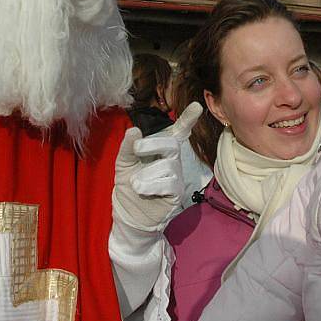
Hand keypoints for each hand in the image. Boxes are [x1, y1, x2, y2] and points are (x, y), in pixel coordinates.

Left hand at [113, 102, 202, 231]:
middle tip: (137, 151)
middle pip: (171, 144)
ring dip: (146, 173)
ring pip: (167, 166)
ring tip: (136, 184)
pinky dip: (151, 185)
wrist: (129, 214)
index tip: (197, 106)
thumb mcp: (123, 163)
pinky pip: (169, 183)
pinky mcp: (176, 193)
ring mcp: (176, 176)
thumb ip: (127, 147)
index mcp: (160, 150)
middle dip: (152, 145)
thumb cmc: (129, 185)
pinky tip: (142, 190)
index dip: (187, 119)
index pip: (178, 132)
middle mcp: (172, 160)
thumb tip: (134, 130)